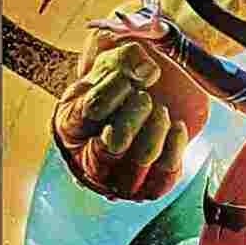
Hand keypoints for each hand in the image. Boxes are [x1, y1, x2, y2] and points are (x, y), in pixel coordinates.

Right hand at [53, 0, 201, 202]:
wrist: (140, 104)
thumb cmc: (120, 81)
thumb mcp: (114, 60)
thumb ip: (125, 55)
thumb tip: (146, 67)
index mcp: (69, 125)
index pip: (90, 111)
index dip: (116, 89)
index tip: (134, 74)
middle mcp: (88, 159)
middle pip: (111, 145)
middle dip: (135, 115)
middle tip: (145, 96)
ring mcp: (118, 179)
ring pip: (138, 164)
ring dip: (155, 131)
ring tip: (159, 110)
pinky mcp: (148, 188)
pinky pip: (164, 175)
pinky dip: (174, 147)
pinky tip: (176, 126)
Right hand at [86, 0, 171, 52]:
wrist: (165, 34)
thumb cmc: (153, 21)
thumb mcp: (147, 6)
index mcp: (127, 25)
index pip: (110, 24)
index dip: (99, 24)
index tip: (87, 25)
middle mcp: (133, 28)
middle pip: (118, 27)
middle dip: (108, 22)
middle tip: (99, 20)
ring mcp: (144, 27)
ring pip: (134, 25)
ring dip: (126, 20)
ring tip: (119, 13)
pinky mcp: (156, 25)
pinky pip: (156, 16)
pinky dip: (157, 3)